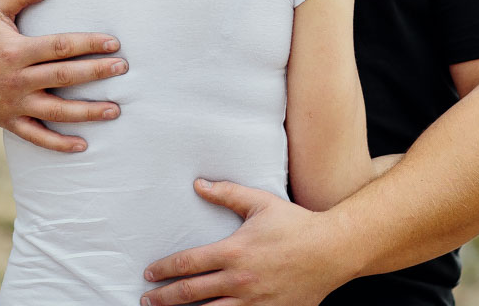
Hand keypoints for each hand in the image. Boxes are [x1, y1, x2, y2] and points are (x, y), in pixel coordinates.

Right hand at [0, 0, 127, 151]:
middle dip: (95, 73)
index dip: (88, 44)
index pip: (59, 47)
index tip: (113, 43)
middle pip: (63, 77)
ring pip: (56, 111)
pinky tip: (83, 145)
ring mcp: (13, 103)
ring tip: (115, 110)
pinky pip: (36, 136)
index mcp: (15, 51)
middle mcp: (16, 79)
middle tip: (123, 69)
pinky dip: (58, 143)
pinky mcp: (8, 121)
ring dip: (87, 112)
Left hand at [140, 179, 351, 305]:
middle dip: (164, 297)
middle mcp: (240, 280)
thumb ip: (227, 194)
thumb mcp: (260, 202)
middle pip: (190, 293)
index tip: (149, 273)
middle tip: (146, 299)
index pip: (187, 264)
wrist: (332, 251)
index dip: (163, 270)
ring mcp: (253, 302)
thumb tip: (198, 184)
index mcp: (234, 252)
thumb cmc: (296, 224)